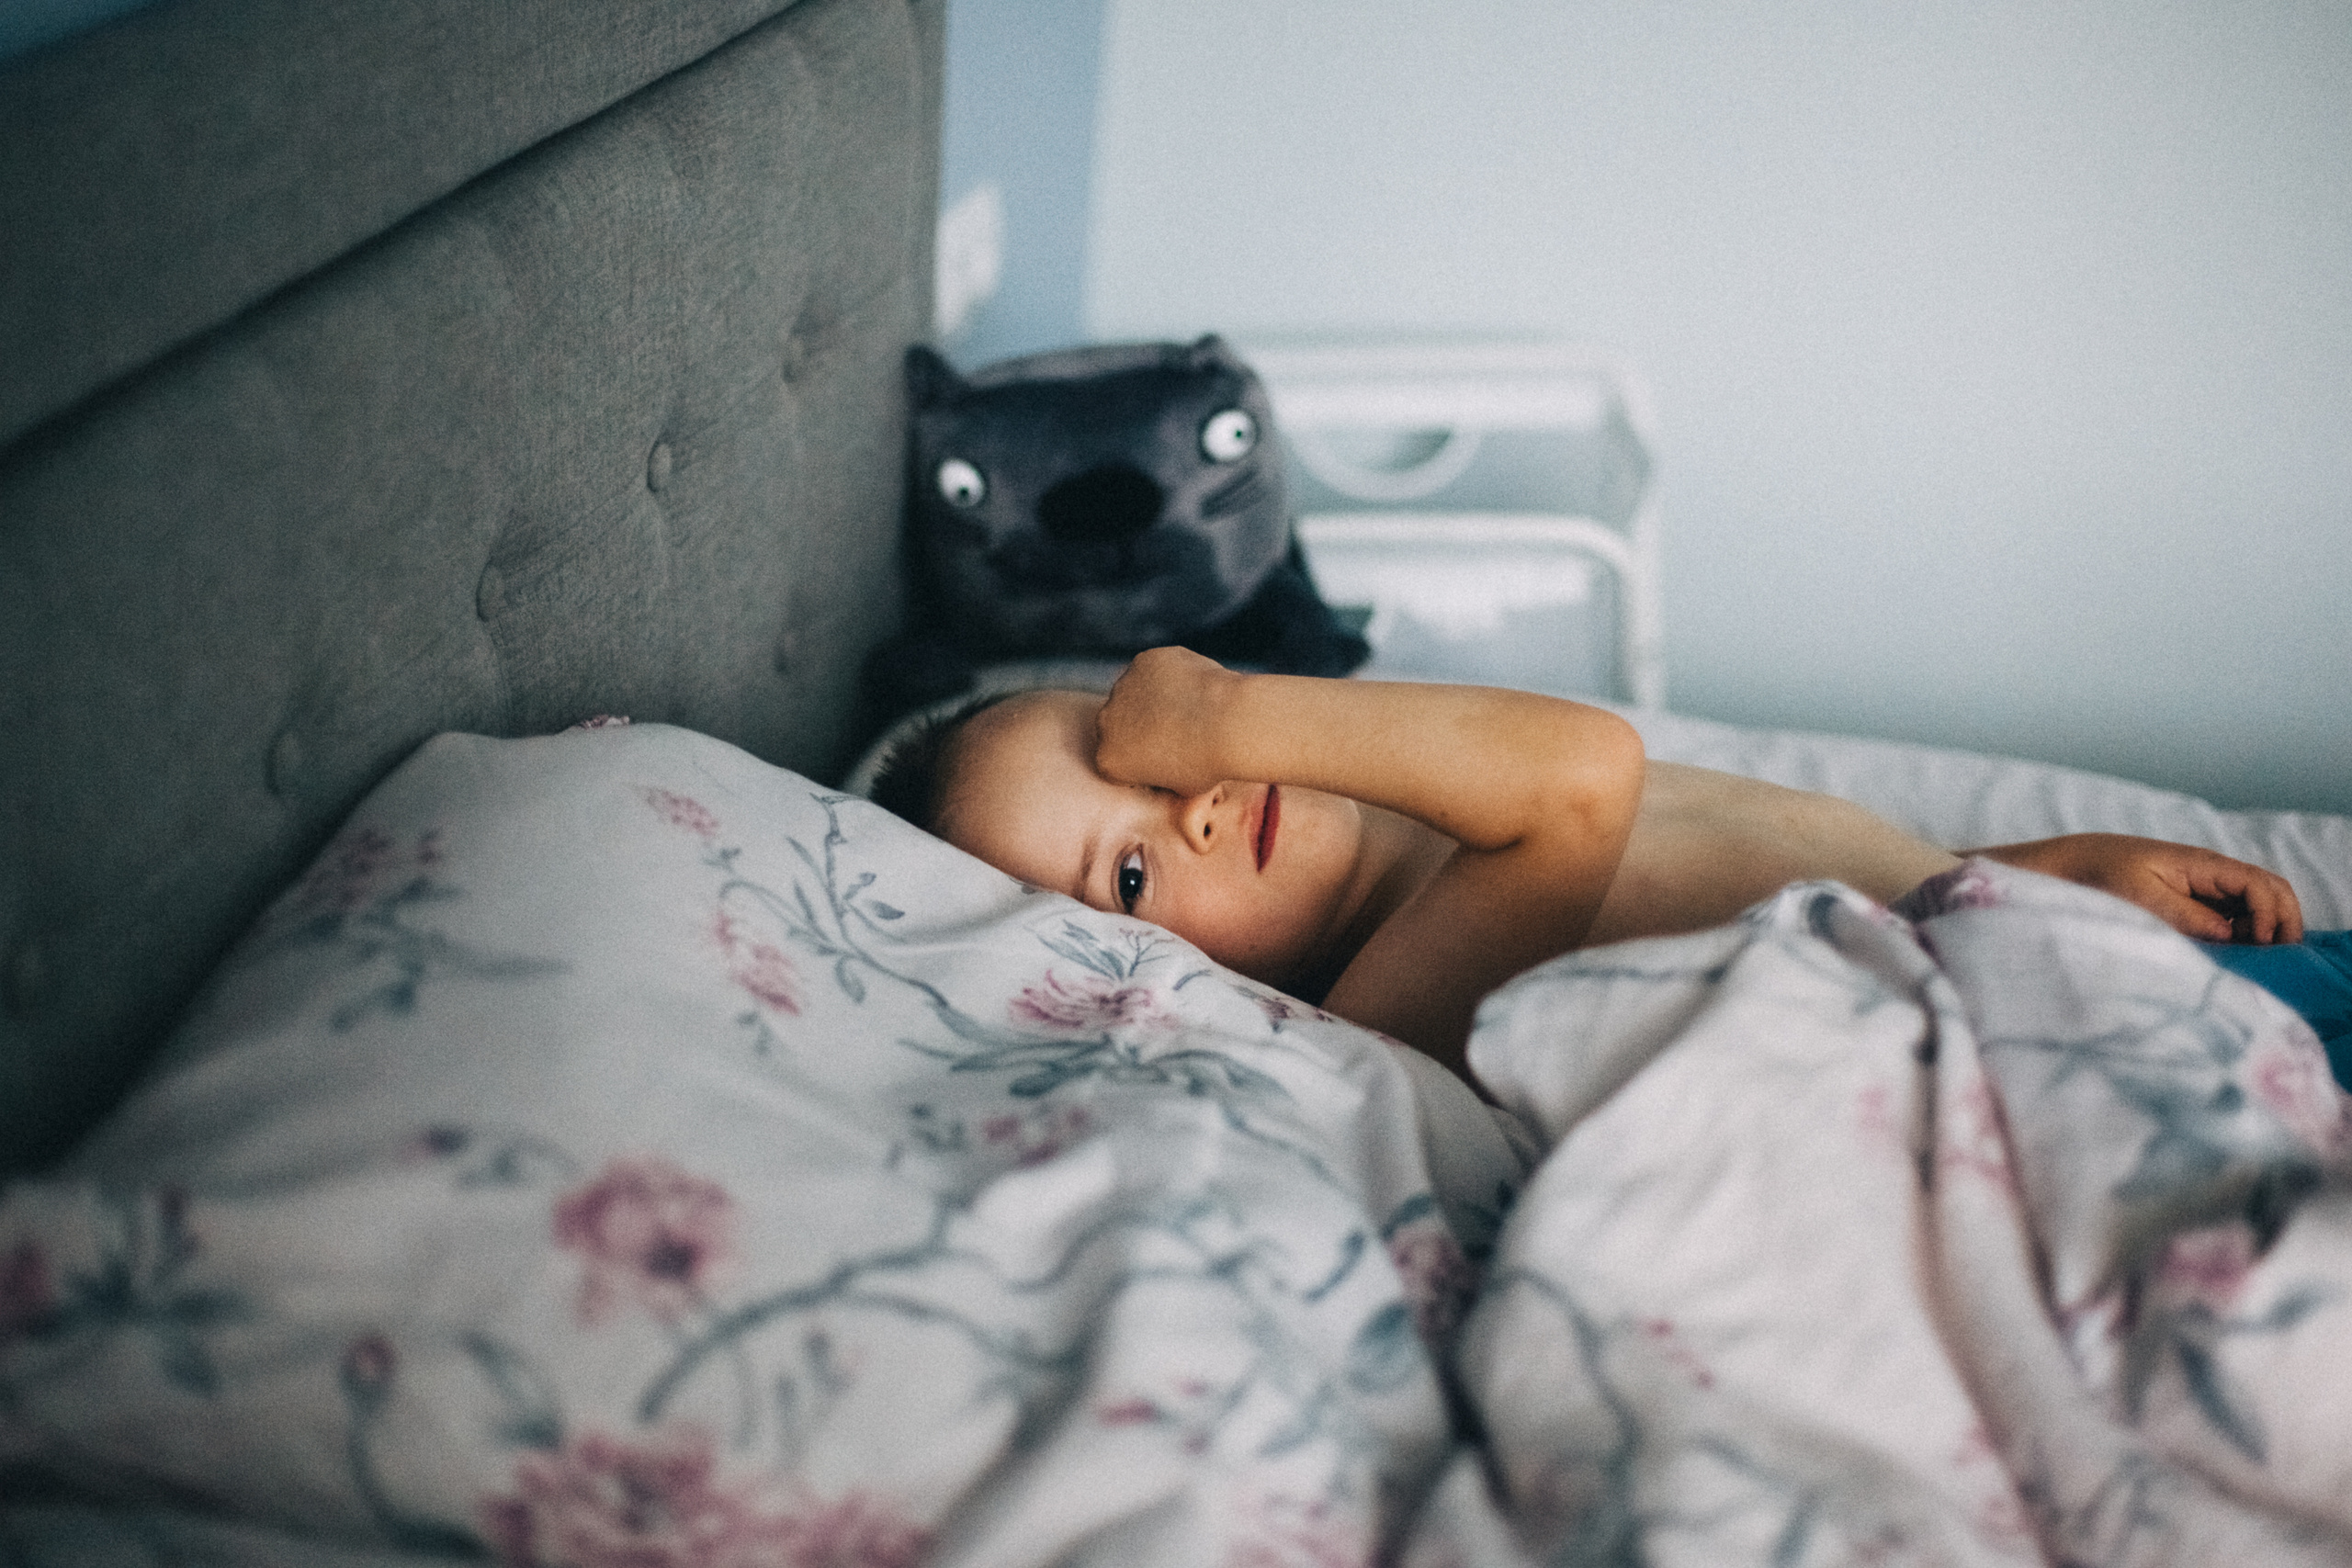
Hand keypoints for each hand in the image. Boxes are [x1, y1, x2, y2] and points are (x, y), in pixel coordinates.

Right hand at [1094, 646, 1244, 795]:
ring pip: (1136, 692)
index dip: (1141, 760)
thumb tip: (1168, 770)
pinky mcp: (1143, 661)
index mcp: (1108, 759)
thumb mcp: (1182, 787)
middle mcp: (1106, 722)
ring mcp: (1122, 687)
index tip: (1165, 758)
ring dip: (1154, 698)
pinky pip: (1154, 669)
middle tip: (1177, 728)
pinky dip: (1170, 675)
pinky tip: (1193, 686)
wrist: (1228, 724)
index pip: (1118, 760)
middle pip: (1119, 723)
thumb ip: (1163, 776)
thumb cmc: (1209, 763)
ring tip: (1190, 707)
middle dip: (1140, 726)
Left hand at [1975, 833, 2303, 943]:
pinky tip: (2230, 960)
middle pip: (2271, 894)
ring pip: (2255, 910)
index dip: (2273, 917)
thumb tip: (2230, 935)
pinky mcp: (2189, 906)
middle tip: (2275, 963)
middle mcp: (2210, 875)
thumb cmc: (2096, 876)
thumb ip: (2186, 916)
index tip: (2261, 948)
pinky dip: (2240, 938)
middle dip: (2282, 926)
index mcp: (2202, 865)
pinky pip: (2230, 920)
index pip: (2262, 885)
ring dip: (2263, 934)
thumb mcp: (2140, 897)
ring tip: (2253, 965)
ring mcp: (2203, 891)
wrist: (2063, 869)